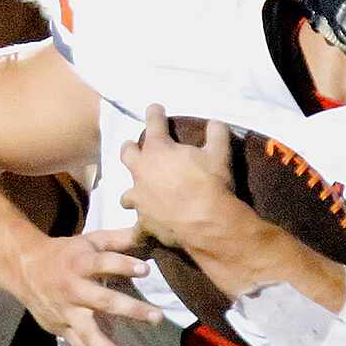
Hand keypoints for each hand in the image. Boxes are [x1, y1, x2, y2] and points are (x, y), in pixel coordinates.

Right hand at [12, 225, 163, 345]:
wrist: (24, 269)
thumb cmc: (65, 254)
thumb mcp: (89, 241)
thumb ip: (117, 240)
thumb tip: (146, 228)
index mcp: (80, 264)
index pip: (104, 263)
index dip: (124, 265)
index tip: (145, 269)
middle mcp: (73, 289)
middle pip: (103, 301)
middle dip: (130, 310)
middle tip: (156, 318)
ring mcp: (67, 313)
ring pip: (89, 334)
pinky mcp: (62, 328)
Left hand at [118, 106, 238, 250]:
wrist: (208, 222)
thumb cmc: (211, 183)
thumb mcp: (219, 152)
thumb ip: (216, 133)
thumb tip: (215, 122)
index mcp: (158, 150)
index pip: (154, 123)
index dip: (154, 113)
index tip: (154, 108)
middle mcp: (142, 171)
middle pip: (127, 154)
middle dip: (130, 148)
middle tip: (134, 147)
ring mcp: (140, 199)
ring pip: (126, 194)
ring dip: (132, 192)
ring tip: (138, 193)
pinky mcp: (144, 224)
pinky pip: (134, 231)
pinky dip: (135, 232)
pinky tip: (136, 236)